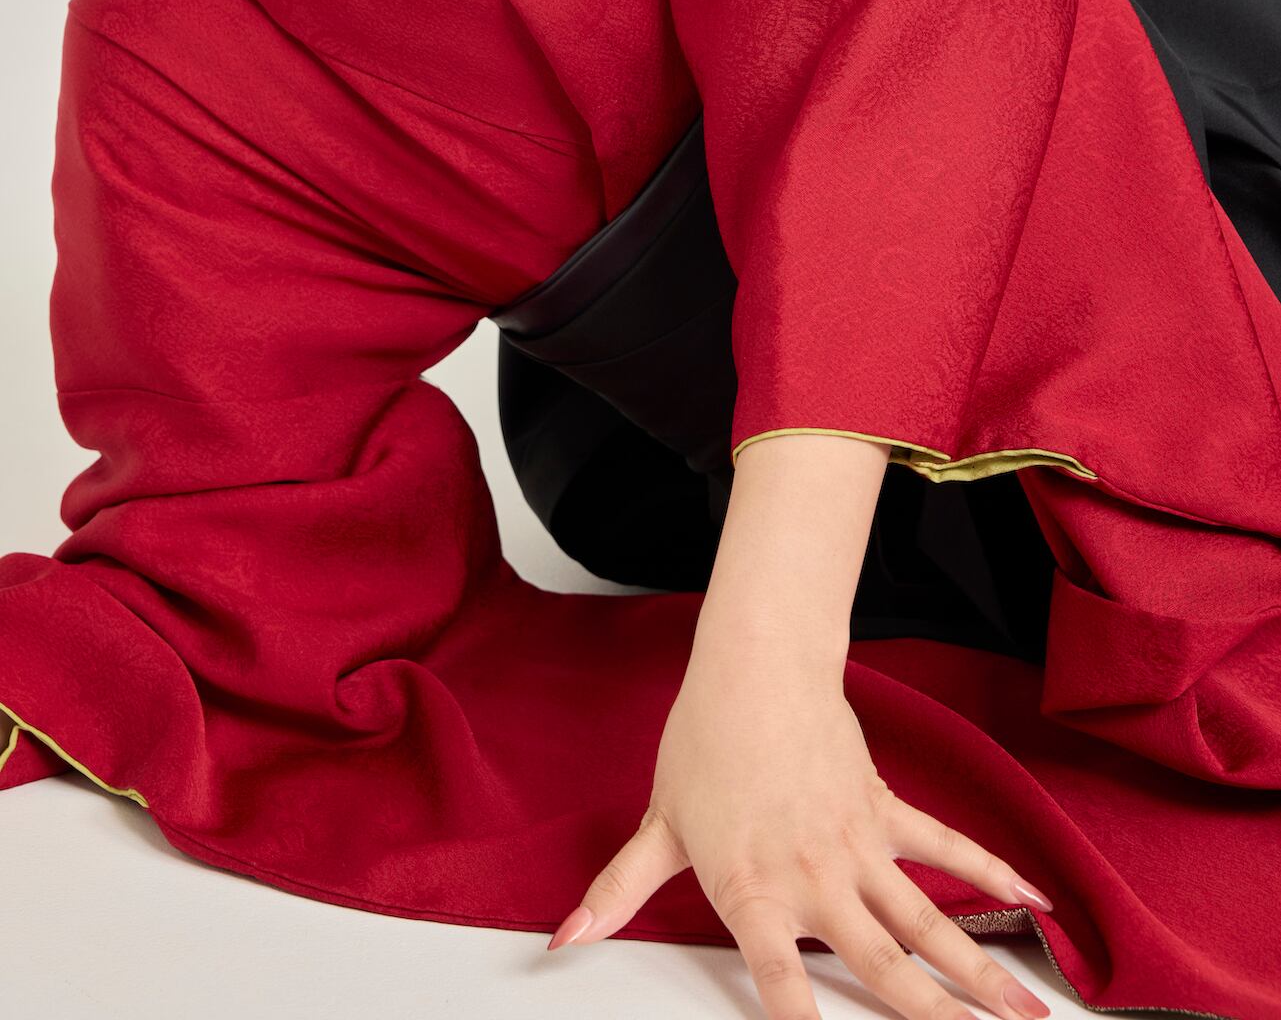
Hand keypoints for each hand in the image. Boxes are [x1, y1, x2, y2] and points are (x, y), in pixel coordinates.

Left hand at [547, 649, 1054, 1019]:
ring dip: (979, 970)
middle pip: (883, 969)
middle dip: (934, 1019)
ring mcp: (858, 846)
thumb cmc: (705, 741)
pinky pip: (946, 848)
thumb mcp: (659, 825)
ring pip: (928, 922)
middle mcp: (814, 880)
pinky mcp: (885, 809)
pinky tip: (1034, 901)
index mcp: (754, 894)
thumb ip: (619, 891)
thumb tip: (566, 935)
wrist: (755, 664)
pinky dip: (992, 872)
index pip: (780, 986)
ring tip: (1026, 1012)